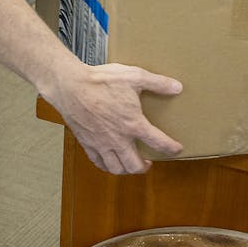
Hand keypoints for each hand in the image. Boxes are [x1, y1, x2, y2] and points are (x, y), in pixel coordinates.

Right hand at [46, 63, 181, 174]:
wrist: (70, 86)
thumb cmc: (101, 81)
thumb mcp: (134, 76)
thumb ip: (157, 83)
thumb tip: (177, 87)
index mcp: (133, 124)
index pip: (158, 142)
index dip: (171, 148)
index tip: (176, 149)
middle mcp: (118, 139)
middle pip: (135, 165)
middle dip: (144, 167)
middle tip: (148, 162)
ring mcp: (101, 143)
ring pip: (116, 168)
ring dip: (126, 170)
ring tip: (129, 164)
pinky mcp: (87, 143)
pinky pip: (98, 162)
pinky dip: (106, 165)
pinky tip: (109, 160)